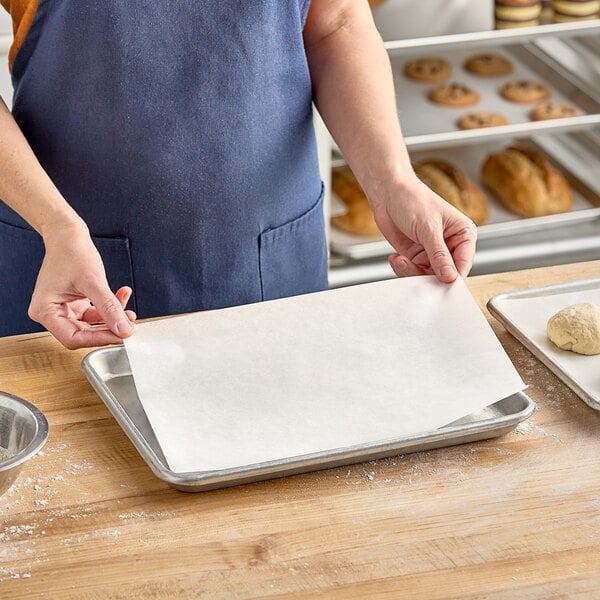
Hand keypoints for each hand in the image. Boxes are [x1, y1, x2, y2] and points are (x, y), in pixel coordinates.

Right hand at [28, 226, 135, 348]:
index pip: (73, 338)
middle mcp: (50, 313)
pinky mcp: (74, 304)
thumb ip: (109, 308)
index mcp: (44, 310)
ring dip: (112, 319)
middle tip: (129, 326)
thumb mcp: (94, 282)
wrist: (69, 235)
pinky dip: (109, 309)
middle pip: (82, 334)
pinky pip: (94, 314)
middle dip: (108, 330)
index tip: (122, 336)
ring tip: (129, 312)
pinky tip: (122, 296)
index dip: (99, 339)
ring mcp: (62, 309)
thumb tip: (124, 329)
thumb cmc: (72, 253)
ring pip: (91, 325)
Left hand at [371, 175, 476, 281]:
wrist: (387, 193)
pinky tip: (396, 258)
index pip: (464, 264)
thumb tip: (450, 276)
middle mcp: (450, 246)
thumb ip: (439, 255)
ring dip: (412, 272)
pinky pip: (413, 272)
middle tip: (414, 273)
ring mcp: (432, 252)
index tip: (442, 285)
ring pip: (428, 277)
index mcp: (463, 234)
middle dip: (428, 277)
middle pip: (446, 275)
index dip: (453, 277)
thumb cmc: (412, 199)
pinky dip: (403, 269)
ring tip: (401, 261)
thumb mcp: (428, 228)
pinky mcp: (416, 256)